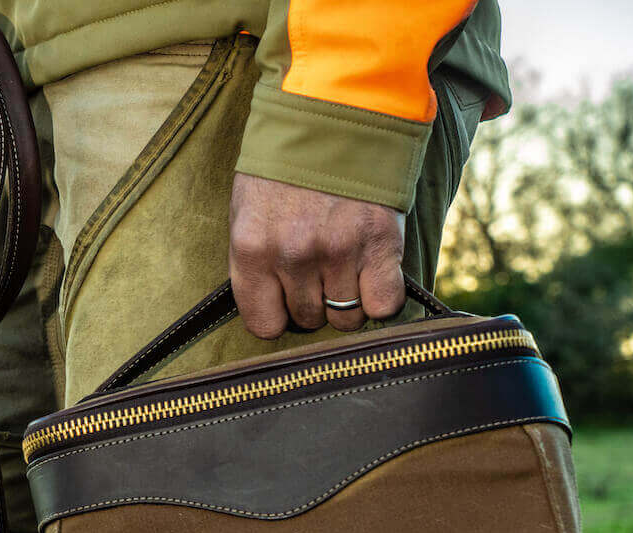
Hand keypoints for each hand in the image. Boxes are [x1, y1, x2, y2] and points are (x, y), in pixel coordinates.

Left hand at [229, 173, 406, 337]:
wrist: (336, 106)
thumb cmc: (286, 165)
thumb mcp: (248, 212)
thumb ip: (254, 266)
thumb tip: (273, 314)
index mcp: (251, 249)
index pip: (265, 326)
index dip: (278, 316)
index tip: (286, 299)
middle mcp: (293, 253)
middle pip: (309, 320)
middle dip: (315, 302)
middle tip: (320, 269)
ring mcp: (339, 250)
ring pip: (347, 318)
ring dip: (349, 300)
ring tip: (347, 265)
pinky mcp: (381, 243)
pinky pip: (384, 305)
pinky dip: (381, 297)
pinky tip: (374, 273)